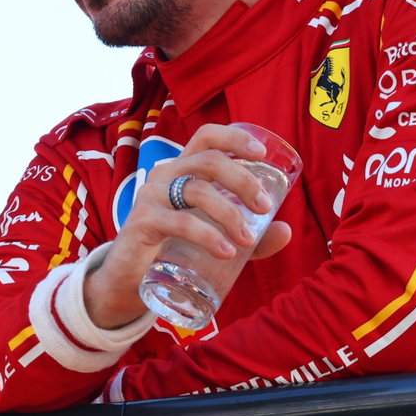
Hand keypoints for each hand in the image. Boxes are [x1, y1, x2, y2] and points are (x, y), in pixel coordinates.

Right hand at [84, 123, 293, 327]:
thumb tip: (286, 230)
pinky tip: (226, 251)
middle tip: (263, 207)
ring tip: (247, 240)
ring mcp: (151, 197)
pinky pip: (179, 222)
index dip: (234, 138)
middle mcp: (165, 175)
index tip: (261, 154)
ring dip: (229, 213)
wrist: (129, 279)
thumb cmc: (174, 248)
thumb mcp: (217, 237)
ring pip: (196, 189)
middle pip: (208, 160)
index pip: (206, 136)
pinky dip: (207, 235)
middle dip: (242, 180)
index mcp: (183, 170)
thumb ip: (251, 235)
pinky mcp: (141, 222)